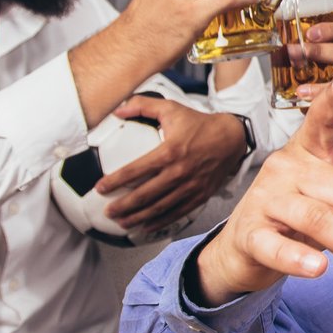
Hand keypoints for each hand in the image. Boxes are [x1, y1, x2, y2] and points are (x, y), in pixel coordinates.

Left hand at [95, 97, 247, 236]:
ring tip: (122, 222)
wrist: (232, 138)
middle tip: (108, 212)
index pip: (136, 170)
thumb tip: (117, 110)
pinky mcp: (200, 196)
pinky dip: (160, 222)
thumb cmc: (198, 123)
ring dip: (138, 218)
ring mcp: (190, 187)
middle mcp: (179, 172)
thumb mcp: (171, 108)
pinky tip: (145, 226)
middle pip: (145, 195)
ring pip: (160, 208)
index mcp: (169, 151)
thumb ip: (142, 106)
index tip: (100, 188)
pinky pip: (177, 213)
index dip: (116, 181)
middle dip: (123, 206)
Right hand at [193, 68, 332, 304]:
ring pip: (322, 220)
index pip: (324, 119)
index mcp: (311, 150)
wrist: (247, 247)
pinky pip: (278, 247)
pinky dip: (299, 259)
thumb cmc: (305, 209)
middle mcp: (287, 167)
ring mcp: (267, 200)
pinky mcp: (252, 234)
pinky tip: (319, 269)